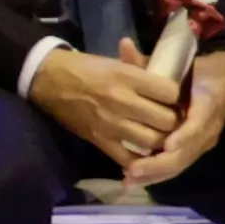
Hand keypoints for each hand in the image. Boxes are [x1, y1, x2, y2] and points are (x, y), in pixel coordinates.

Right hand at [27, 43, 182, 171]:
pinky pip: (128, 159)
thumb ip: (142, 71)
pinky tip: (145, 156)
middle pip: (166, 120)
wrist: (47, 79)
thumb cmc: (84, 67)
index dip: (176, 96)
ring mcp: (111, 123)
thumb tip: (168, 80)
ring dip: (161, 142)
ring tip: (162, 137)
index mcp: (126, 77)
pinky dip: (141, 161)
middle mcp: (122, 100)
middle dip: (174, 122)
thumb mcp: (114, 62)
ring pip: (153, 142)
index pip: (170, 92)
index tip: (174, 98)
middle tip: (173, 121)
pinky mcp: (99, 140)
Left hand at [120, 48, 224, 188]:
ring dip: (156, 173)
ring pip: (180, 163)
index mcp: (206, 105)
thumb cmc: (200, 69)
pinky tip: (139, 178)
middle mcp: (207, 128)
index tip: (167, 145)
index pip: (198, 125)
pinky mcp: (196, 147)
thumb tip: (123, 45)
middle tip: (134, 169)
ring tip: (130, 179)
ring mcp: (202, 140)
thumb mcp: (181, 63)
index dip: (184, 136)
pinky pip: (178, 163)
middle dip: (159, 164)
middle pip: (186, 152)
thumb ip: (150, 61)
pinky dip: (159, 173)